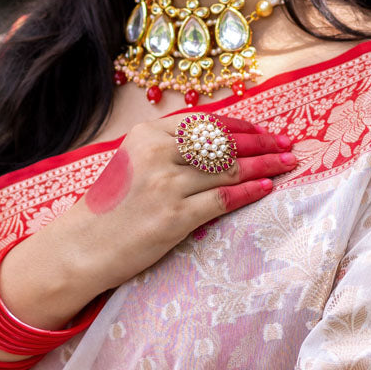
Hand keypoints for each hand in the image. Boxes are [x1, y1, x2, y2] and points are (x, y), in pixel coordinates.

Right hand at [63, 112, 295, 290]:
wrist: (82, 246)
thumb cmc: (110, 206)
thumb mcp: (133, 161)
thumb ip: (168, 147)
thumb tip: (218, 141)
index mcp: (147, 134)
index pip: (207, 123)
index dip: (242, 126)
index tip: (266, 131)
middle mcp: (157, 153)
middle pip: (223, 144)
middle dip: (262, 143)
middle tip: (287, 145)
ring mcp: (166, 184)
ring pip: (229, 169)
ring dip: (265, 165)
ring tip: (287, 164)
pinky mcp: (174, 216)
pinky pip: (223, 199)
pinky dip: (250, 192)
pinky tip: (268, 188)